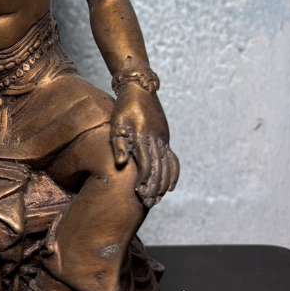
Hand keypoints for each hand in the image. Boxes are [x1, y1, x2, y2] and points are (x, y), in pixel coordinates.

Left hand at [110, 85, 179, 206]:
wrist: (140, 88)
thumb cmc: (124, 107)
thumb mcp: (116, 123)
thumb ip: (119, 144)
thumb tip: (120, 164)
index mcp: (143, 136)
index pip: (146, 164)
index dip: (144, 180)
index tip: (141, 194)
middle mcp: (157, 139)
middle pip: (158, 168)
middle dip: (155, 187)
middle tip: (149, 202)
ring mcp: (163, 139)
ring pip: (167, 165)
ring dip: (164, 184)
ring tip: (158, 198)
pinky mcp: (165, 137)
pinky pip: (173, 159)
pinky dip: (173, 174)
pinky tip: (170, 186)